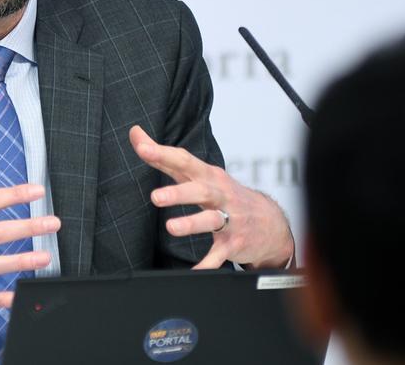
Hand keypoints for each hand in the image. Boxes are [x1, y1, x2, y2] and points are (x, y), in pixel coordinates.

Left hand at [130, 125, 294, 269]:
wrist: (270, 222)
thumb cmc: (225, 194)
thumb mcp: (198, 172)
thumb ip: (165, 156)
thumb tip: (135, 134)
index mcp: (207, 175)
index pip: (184, 160)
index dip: (163, 153)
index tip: (142, 147)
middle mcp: (219, 194)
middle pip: (200, 190)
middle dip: (178, 193)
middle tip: (155, 197)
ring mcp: (229, 219)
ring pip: (211, 220)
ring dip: (192, 224)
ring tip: (172, 228)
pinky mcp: (233, 243)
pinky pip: (219, 254)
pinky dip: (208, 263)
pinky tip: (195, 270)